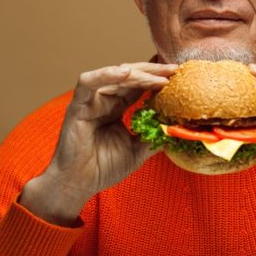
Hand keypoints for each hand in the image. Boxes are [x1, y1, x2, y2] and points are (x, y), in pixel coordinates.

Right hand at [20, 62, 176, 225]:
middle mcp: (103, 100)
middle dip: (152, 71)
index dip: (157, 79)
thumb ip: (152, 136)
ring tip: (158, 76)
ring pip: (113, 75)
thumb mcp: (137, 151)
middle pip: (129, 76)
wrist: (78, 185)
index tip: (178, 76)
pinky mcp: (77, 105)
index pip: (138, 86)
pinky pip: (88, 83)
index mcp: (116, 107)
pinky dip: (106, 74)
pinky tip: (125, 73)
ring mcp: (90, 101)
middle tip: (173, 70)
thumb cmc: (102, 168)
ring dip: (137, 73)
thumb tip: (176, 129)